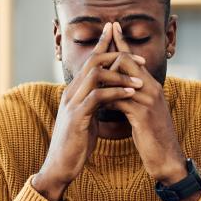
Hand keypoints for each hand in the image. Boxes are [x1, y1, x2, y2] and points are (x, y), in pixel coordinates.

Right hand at [32, 22, 145, 200]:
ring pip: (95, 75)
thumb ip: (93, 104)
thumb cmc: (75, 145)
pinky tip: (130, 93)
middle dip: (116, 54)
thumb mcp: (86, 119)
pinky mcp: (77, 117)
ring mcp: (72, 104)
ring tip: (139, 80)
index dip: (103, 45)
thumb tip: (106, 95)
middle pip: (92, 61)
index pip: (89, 61)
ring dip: (120, 75)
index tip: (118, 34)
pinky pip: (97, 97)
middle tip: (139, 57)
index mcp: (74, 92)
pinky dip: (116, 92)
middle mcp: (71, 93)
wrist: (60, 166)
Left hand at [106, 22, 187, 185]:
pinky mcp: (143, 115)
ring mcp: (149, 101)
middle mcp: (152, 89)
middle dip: (111, 51)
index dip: (122, 42)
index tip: (112, 27)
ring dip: (104, 75)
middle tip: (99, 41)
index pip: (135, 58)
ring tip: (89, 71)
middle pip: (128, 60)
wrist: (167, 159)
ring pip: (122, 77)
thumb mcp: (141, 114)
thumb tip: (114, 91)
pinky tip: (95, 100)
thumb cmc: (152, 137)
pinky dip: (106, 98)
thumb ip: (130, 99)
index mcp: (151, 87)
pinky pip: (120, 100)